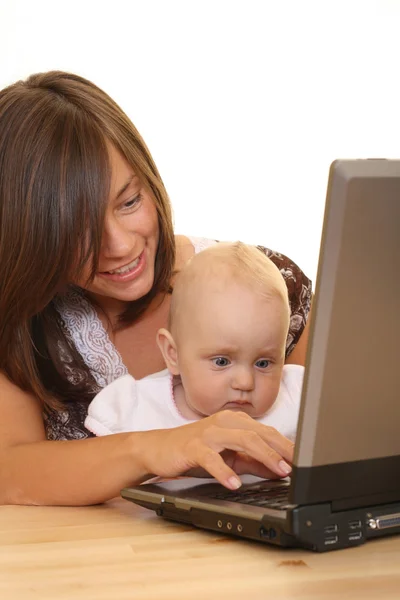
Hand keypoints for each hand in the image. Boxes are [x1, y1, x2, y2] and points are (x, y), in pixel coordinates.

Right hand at [141, 410, 293, 489]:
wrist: (159, 448)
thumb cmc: (196, 451)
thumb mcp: (229, 457)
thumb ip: (253, 462)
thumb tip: (280, 471)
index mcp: (236, 422)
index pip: (267, 432)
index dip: (287, 446)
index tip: (304, 460)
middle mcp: (225, 422)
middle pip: (259, 434)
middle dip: (281, 450)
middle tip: (297, 466)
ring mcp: (209, 432)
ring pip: (242, 440)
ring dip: (263, 456)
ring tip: (279, 471)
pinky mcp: (193, 446)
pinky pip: (212, 458)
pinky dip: (225, 471)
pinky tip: (235, 483)